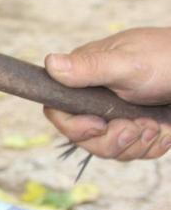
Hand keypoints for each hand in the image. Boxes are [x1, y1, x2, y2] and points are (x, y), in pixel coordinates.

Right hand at [43, 27, 170, 159]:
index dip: (74, 126)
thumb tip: (49, 63)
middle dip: (112, 141)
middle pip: (83, 138)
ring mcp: (116, 114)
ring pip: (108, 149)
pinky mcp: (136, 127)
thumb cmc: (169, 58)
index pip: (58, 112)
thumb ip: (89, 68)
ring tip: (156, 126)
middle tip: (138, 128)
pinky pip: (131, 151)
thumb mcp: (128, 64)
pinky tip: (164, 131)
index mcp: (84, 77)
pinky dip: (150, 146)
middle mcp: (95, 98)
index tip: (99, 125)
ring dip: (136, 144)